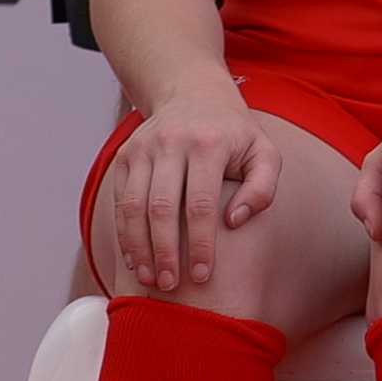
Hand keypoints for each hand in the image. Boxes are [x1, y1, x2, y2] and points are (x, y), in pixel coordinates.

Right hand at [101, 90, 276, 298]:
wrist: (194, 95)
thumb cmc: (234, 134)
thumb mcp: (264, 153)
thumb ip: (263, 187)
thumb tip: (234, 221)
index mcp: (209, 144)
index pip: (201, 204)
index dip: (200, 243)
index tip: (202, 275)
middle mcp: (171, 144)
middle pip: (161, 208)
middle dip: (164, 252)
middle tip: (169, 285)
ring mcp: (142, 149)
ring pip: (132, 207)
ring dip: (138, 248)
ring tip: (149, 279)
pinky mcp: (124, 156)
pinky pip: (118, 200)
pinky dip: (124, 233)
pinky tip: (134, 259)